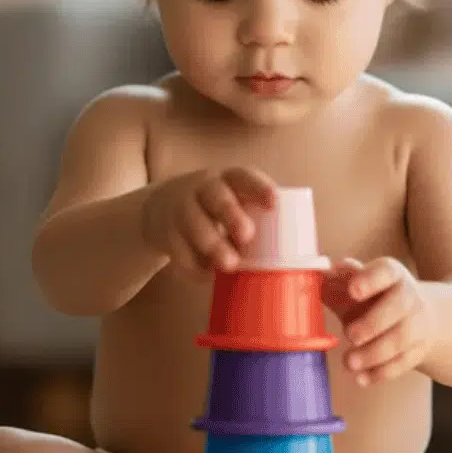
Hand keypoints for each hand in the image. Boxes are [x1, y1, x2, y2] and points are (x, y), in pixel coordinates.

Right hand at [141, 167, 279, 277]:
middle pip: (217, 198)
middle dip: (232, 216)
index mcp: (226, 179)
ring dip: (212, 244)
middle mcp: (202, 188)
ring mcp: (181, 208)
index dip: (259, 188)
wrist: (159, 209)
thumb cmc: (213, 209)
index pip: (243, 177)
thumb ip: (254, 216)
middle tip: (247, 236)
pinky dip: (193, 266)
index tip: (274, 203)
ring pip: (194, 223)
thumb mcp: (230, 200)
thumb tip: (292, 256)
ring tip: (229, 264)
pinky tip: (206, 275)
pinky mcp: (165, 232)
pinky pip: (178, 250)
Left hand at [322, 257, 432, 386]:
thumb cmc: (374, 298)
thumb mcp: (355, 285)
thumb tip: (318, 276)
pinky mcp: (418, 349)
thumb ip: (336, 281)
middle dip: (372, 323)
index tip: (353, 291)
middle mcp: (409, 296)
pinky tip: (362, 378)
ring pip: (401, 339)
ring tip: (349, 362)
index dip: (371, 280)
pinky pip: (403, 363)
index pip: (386, 271)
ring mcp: (418, 324)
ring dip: (373, 354)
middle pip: (398, 307)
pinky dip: (381, 373)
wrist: (417, 315)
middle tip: (350, 335)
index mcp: (391, 275)